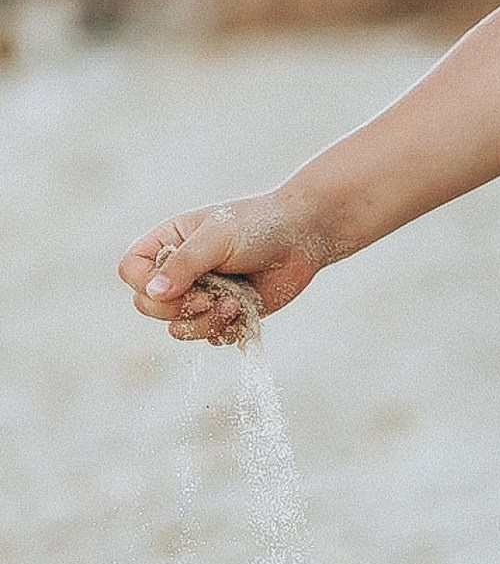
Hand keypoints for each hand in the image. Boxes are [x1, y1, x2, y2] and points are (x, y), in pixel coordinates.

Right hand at [119, 194, 328, 339]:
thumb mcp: (218, 238)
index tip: (178, 282)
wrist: (304, 237)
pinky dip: (225, 328)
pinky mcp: (223, 313)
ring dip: (206, 321)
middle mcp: (178, 270)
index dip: (145, 284)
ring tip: (234, 302)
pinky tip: (245, 308)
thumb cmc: (259, 226)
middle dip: (179, 308)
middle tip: (207, 296)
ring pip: (178, 327)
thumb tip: (153, 293)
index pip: (131, 270)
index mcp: (168, 242)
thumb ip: (184, 264)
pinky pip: (208, 336)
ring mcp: (200, 294)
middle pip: (148, 305)